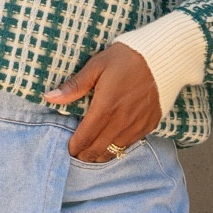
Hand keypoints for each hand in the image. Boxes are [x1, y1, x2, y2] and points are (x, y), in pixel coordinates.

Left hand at [47, 43, 161, 159]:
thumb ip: (74, 86)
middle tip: (77, 154)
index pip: (84, 138)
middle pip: (97, 149)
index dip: (74, 147)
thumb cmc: (126, 58)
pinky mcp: (149, 125)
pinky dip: (118, 147)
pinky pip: (130, 144)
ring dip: (101, 154)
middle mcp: (121, 121)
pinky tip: (112, 143)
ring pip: (114, 150)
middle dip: (84, 155)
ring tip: (92, 152)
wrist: (163, 57)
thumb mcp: (96, 66)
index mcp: (105, 107)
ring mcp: (137, 125)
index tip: (68, 149)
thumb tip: (49, 97)